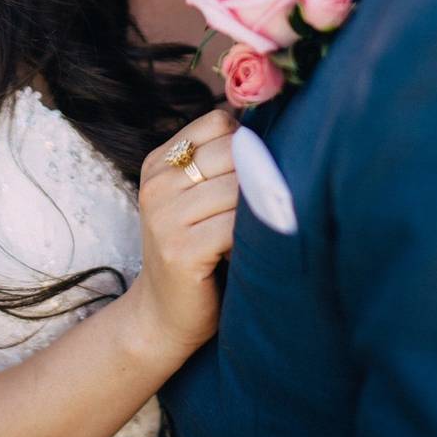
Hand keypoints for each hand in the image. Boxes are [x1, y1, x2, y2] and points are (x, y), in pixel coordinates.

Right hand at [128, 109, 239, 356]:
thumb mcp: (195, 199)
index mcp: (159, 163)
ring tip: (256, 231)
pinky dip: (254, 236)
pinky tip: (250, 250)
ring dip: (259, 209)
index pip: (218, 122)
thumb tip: (278, 125)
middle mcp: (157, 185)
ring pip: (239, 187)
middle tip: (263, 207)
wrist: (163, 315)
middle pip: (233, 150)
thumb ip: (222, 164)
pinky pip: (237, 225)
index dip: (248, 144)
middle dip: (257, 176)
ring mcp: (166, 218)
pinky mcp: (182, 250)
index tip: (255, 174)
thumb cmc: (194, 253)